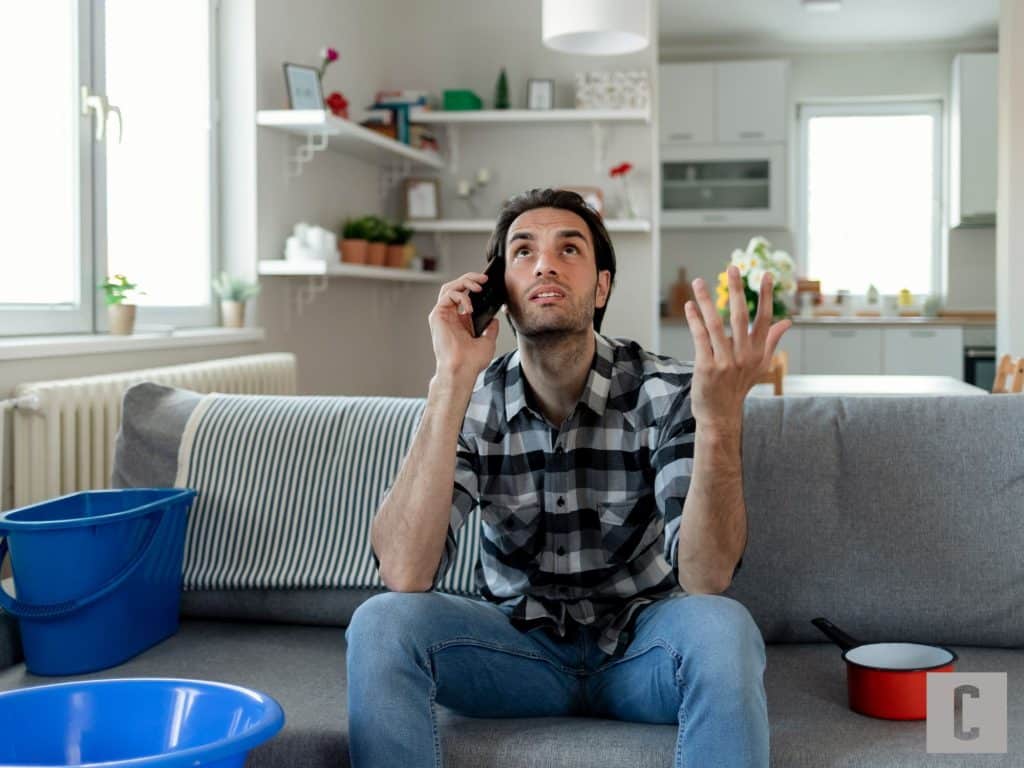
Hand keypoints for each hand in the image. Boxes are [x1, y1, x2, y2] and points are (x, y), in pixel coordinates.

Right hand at [429, 271, 500, 383]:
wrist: (462, 370)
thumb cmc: (471, 361)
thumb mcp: (487, 341)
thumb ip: (490, 328)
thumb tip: (494, 320)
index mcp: (460, 321)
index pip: (464, 295)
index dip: (474, 286)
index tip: (488, 283)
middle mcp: (450, 316)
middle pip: (455, 287)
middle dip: (470, 278)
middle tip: (484, 278)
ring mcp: (442, 315)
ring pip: (449, 287)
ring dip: (465, 282)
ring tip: (479, 286)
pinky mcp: (437, 315)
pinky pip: (447, 295)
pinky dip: (461, 296)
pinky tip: (470, 307)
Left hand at [684, 265, 791, 431]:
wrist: (720, 414)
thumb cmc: (738, 386)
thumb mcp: (760, 365)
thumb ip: (772, 341)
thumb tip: (787, 321)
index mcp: (758, 352)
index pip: (764, 318)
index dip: (766, 296)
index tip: (766, 275)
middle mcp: (744, 355)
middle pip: (741, 316)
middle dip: (737, 290)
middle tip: (733, 268)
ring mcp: (725, 362)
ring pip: (716, 324)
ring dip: (706, 300)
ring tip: (699, 281)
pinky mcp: (707, 367)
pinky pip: (700, 338)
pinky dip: (694, 320)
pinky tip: (689, 305)